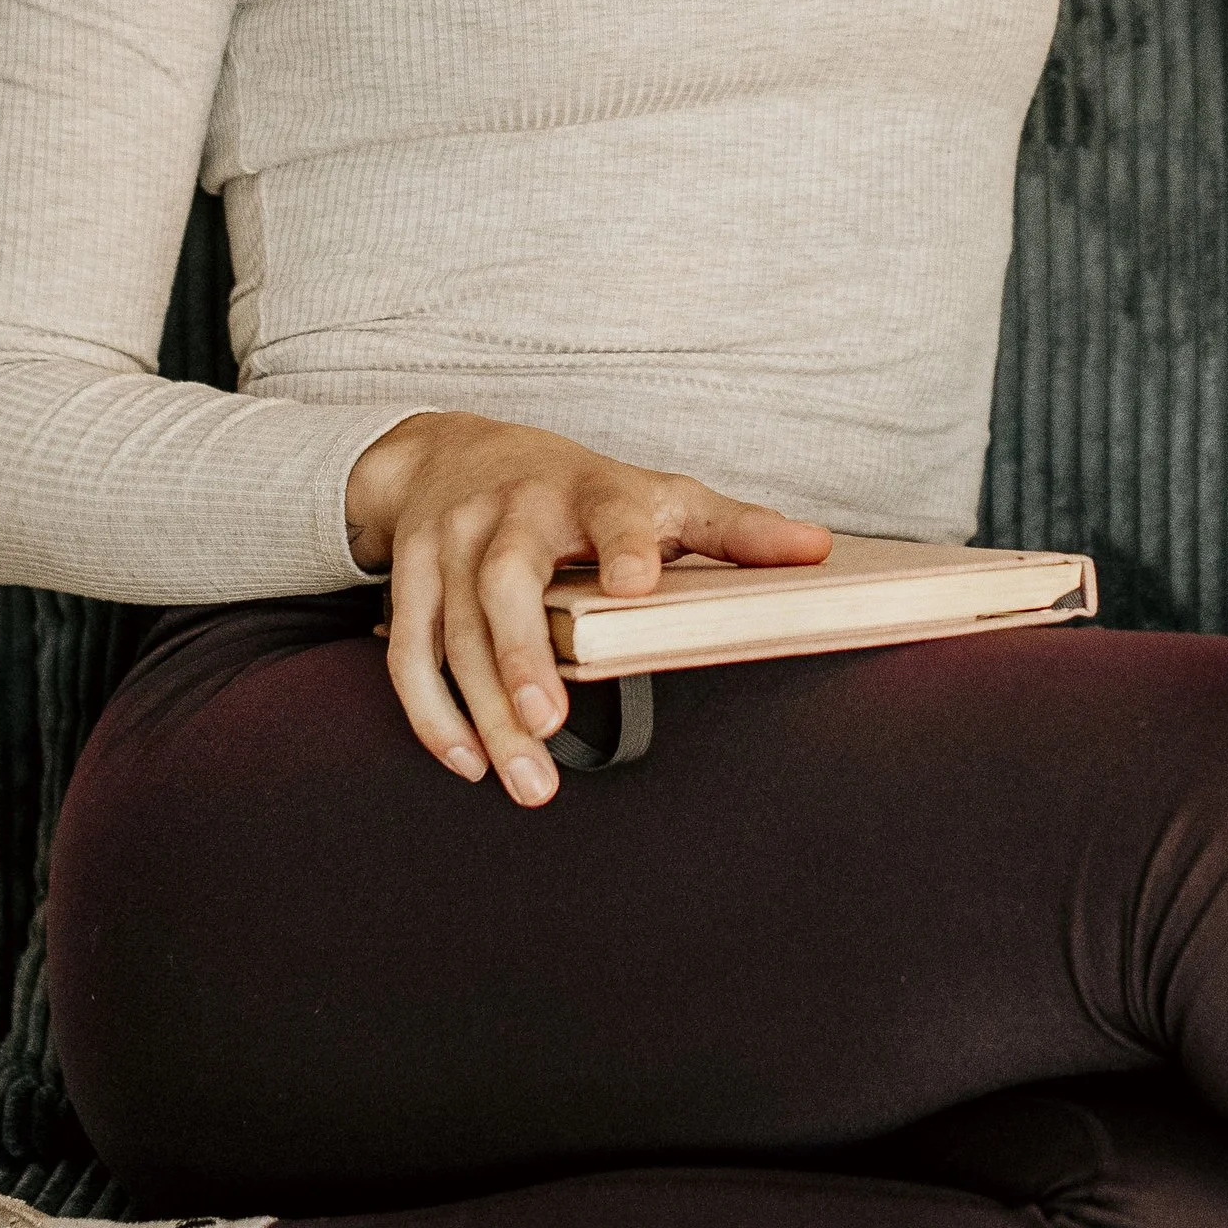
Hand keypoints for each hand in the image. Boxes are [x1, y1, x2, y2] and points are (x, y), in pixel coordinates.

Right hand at [345, 412, 830, 804]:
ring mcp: (450, 540)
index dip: (627, 543)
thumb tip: (819, 551)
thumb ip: (737, 529)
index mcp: (589, 488)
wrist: (451, 449)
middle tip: (548, 724)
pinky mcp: (408, 574)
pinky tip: (467, 760)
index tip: (636, 582)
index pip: (612, 512)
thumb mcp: (660, 495)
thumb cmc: (577, 487)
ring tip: (524, 778)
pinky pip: (407, 649)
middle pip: (505, 580)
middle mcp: (511, 509)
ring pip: (454, 629)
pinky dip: (432, 711)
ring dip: (483, 709)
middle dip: (522, 653)